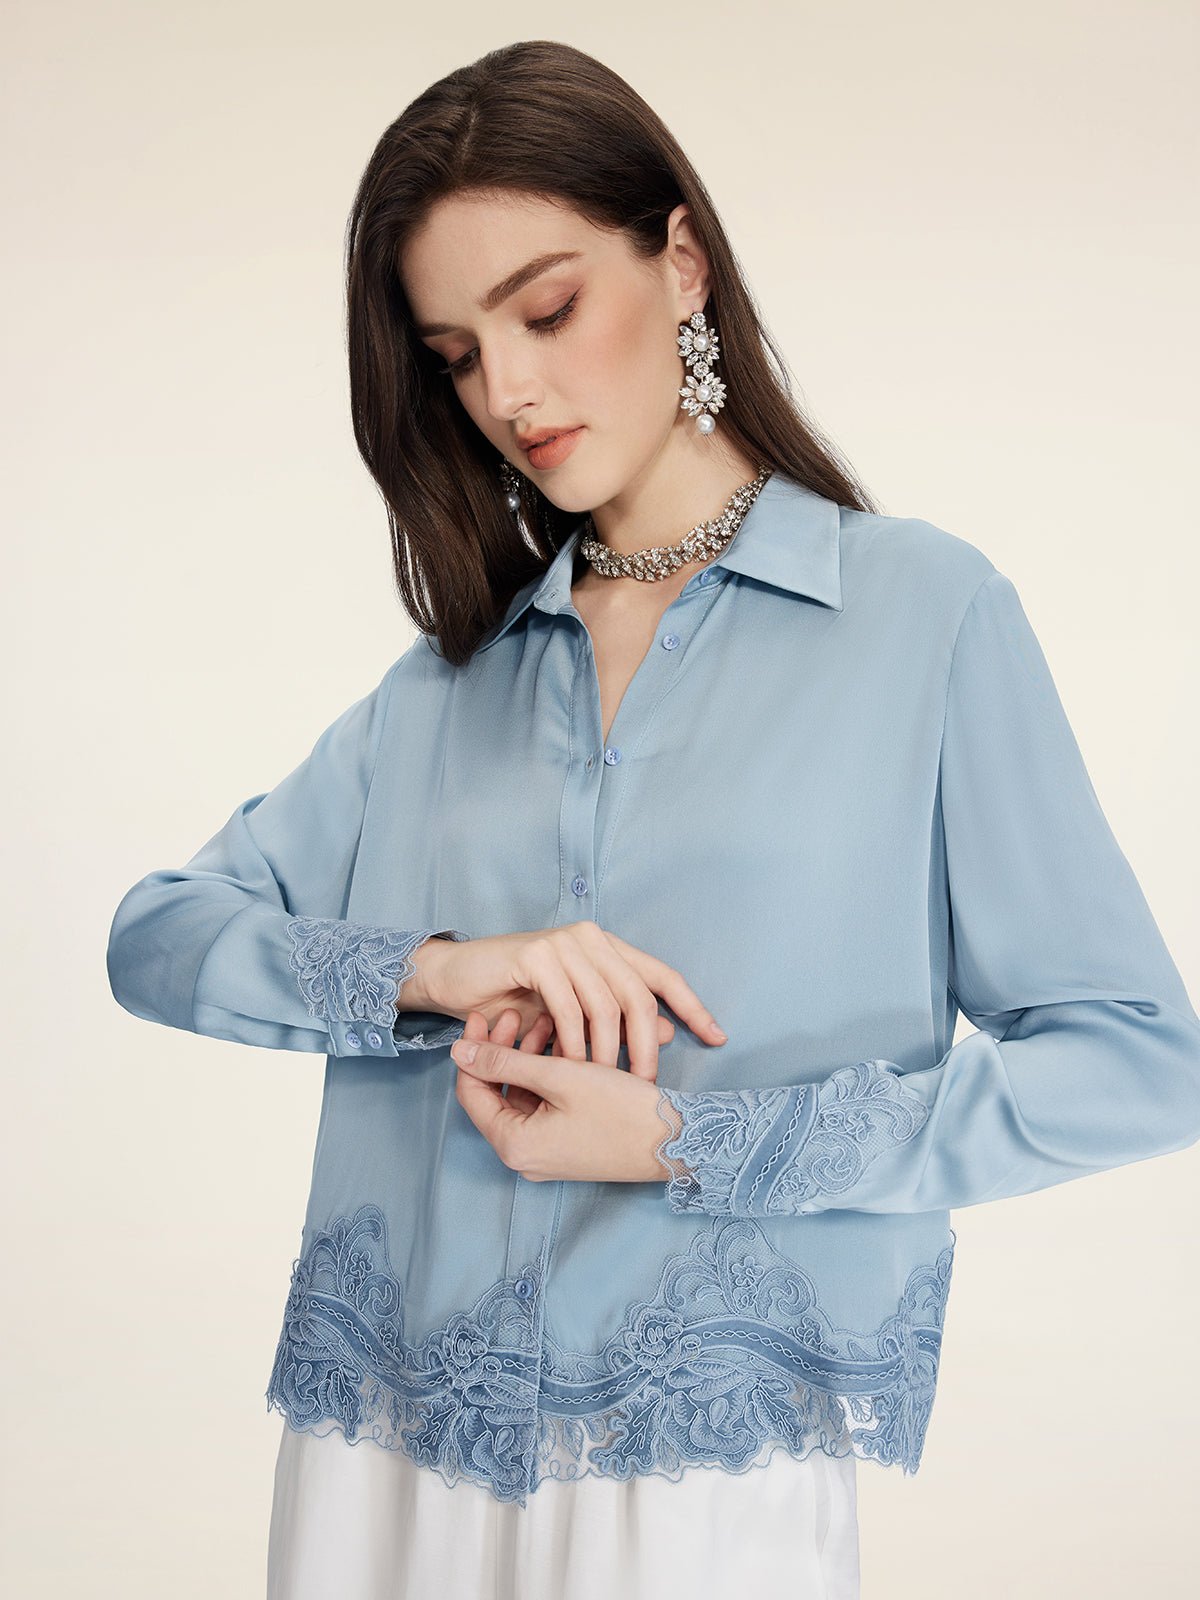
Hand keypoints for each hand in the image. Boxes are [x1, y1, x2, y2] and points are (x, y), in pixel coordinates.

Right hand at [410, 920, 727, 1081]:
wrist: (456, 979)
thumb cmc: (515, 999)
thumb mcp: (573, 1014)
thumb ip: (616, 1020)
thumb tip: (670, 1033)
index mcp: (608, 948)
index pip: (662, 975)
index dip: (693, 1006)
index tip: (718, 1038)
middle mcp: (592, 939)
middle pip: (640, 994)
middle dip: (648, 1045)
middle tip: (646, 1084)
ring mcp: (566, 943)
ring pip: (607, 1003)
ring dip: (608, 1051)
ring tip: (606, 1084)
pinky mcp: (537, 955)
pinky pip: (569, 1006)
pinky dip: (574, 1042)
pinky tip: (571, 1067)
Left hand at [451, 1008, 671, 1183]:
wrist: (676, 1141)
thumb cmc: (620, 1109)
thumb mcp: (560, 1076)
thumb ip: (504, 1061)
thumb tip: (458, 1051)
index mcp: (513, 1144)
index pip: (471, 1091)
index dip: (476, 1048)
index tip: (487, 1014)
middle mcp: (523, 1157)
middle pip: (496, 1094)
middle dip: (507, 1051)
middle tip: (520, 1014)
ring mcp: (545, 1155)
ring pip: (523, 1098)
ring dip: (530, 1060)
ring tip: (550, 1022)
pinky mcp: (566, 1149)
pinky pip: (545, 1109)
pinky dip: (549, 1078)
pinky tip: (566, 1046)